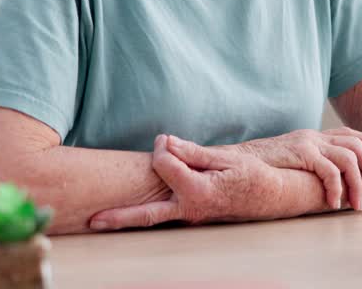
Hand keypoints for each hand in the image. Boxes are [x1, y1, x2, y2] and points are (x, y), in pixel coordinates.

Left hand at [87, 135, 285, 230]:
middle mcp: (189, 209)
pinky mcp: (189, 215)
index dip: (162, 148)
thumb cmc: (251, 176)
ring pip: (152, 218)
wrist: (270, 197)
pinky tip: (125, 213)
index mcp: (198, 192)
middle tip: (92, 221)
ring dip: (126, 218)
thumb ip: (191, 152)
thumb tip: (164, 143)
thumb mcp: (224, 158)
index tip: (165, 140)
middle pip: (147, 214)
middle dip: (119, 217)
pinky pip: (162, 215)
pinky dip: (143, 214)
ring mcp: (189, 216)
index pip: (165, 164)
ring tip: (99, 221)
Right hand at [238, 128, 361, 210]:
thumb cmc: (260, 167)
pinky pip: (329, 170)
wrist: (236, 162)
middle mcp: (314, 137)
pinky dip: (336, 188)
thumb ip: (306, 165)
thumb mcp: (288, 163)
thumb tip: (323, 181)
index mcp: (312, 137)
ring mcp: (308, 143)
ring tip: (357, 205)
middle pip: (355, 145)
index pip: (348, 134)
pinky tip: (335, 203)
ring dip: (357, 183)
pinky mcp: (301, 153)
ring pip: (348, 158)